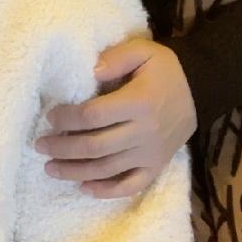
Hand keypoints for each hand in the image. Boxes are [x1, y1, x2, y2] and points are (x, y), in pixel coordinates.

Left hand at [35, 36, 195, 197]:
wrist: (201, 89)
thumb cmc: (165, 69)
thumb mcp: (142, 51)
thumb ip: (115, 58)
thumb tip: (89, 72)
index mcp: (138, 102)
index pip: (93, 115)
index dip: (67, 117)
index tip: (50, 116)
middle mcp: (144, 132)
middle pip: (95, 146)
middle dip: (63, 148)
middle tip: (40, 145)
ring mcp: (151, 153)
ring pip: (107, 169)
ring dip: (75, 171)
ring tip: (50, 168)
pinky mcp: (156, 166)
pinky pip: (130, 185)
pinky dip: (107, 191)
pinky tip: (84, 188)